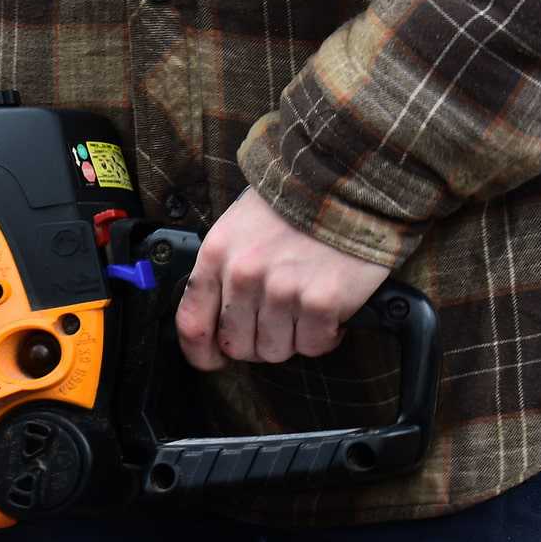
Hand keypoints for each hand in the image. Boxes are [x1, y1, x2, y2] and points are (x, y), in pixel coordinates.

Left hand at [174, 188, 389, 371]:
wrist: (348, 182)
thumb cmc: (295, 203)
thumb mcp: (239, 227)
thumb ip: (223, 270)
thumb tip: (216, 316)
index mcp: (217, 256)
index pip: (193, 324)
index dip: (201, 353)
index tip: (213, 359)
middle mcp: (245, 275)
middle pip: (238, 346)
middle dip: (258, 341)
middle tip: (278, 320)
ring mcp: (283, 290)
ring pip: (277, 350)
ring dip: (293, 337)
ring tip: (306, 307)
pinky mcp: (321, 301)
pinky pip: (315, 345)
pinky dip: (325, 334)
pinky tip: (330, 310)